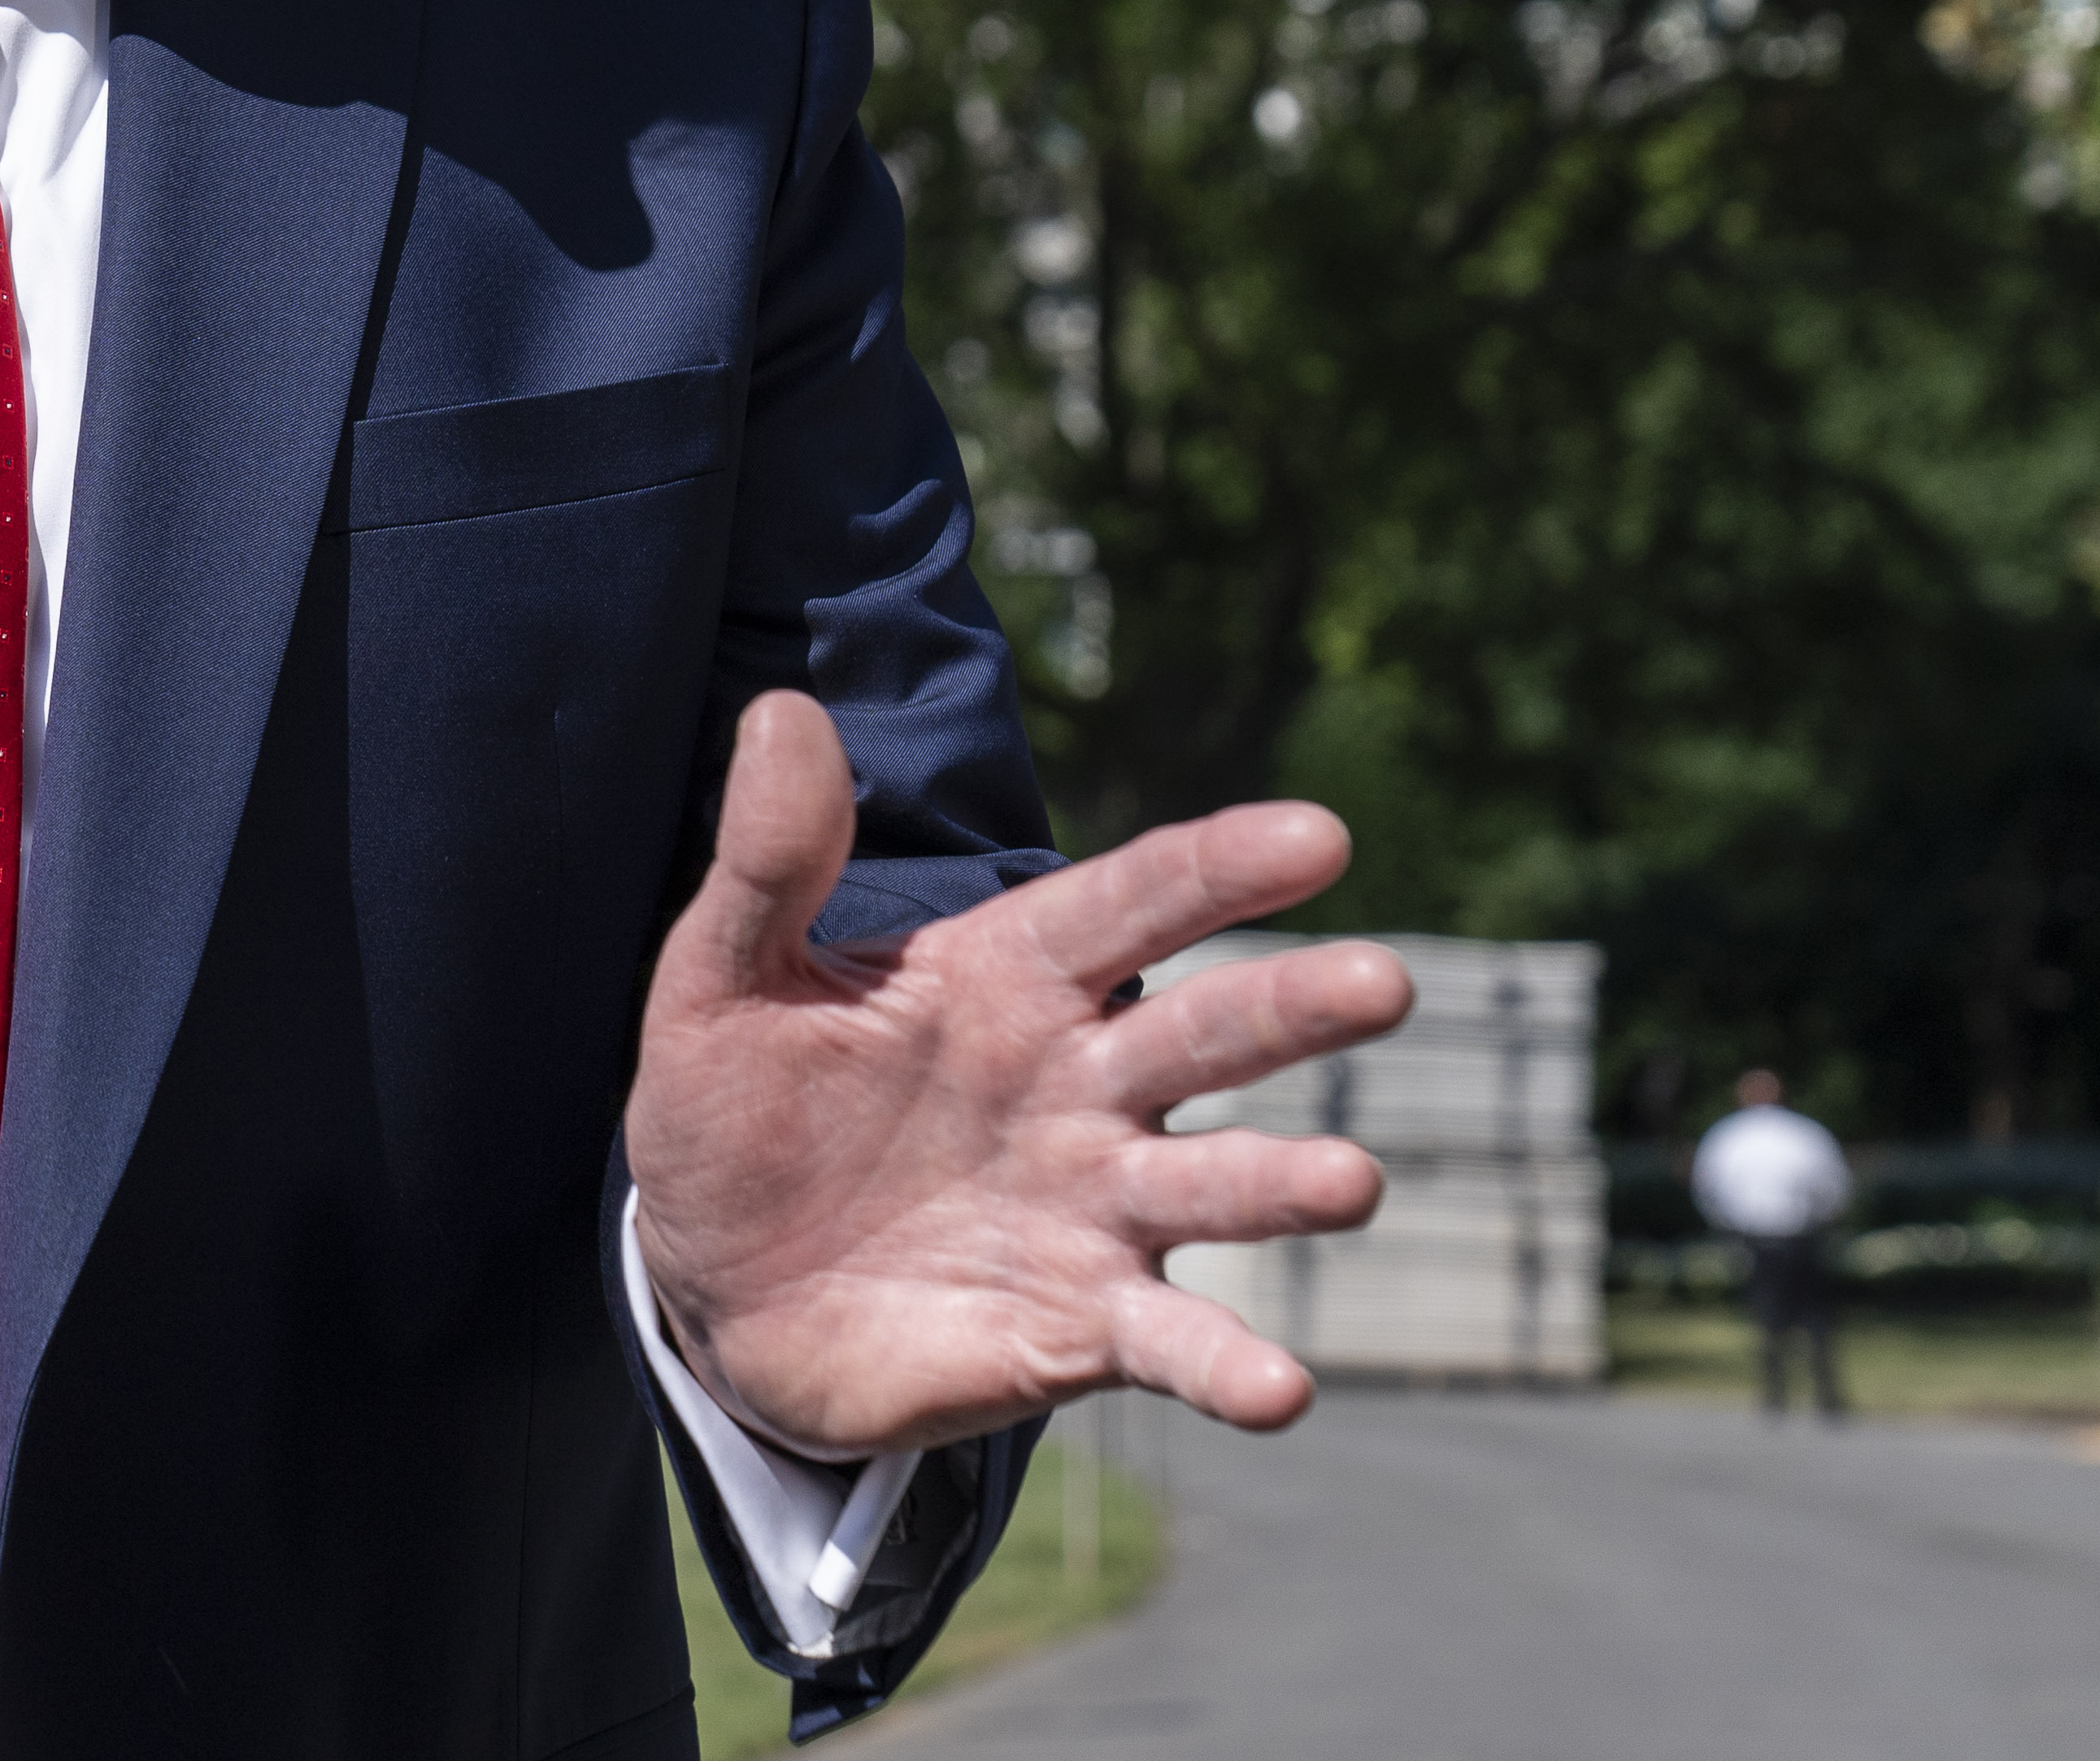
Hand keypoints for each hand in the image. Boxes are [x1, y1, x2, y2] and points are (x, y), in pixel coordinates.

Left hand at [623, 693, 1413, 1459]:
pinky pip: (1173, 1344)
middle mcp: (1080, 1085)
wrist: (714, 1288)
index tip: (1316, 838)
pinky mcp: (1082, 1327)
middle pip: (1205, 1035)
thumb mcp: (722, 979)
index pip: (1129, 903)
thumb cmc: (732, 1111)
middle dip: (1293, 1006)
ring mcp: (1094, 1207)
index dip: (1217, 870)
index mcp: (1008, 979)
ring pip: (1217, 1186)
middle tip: (1385, 981)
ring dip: (1286, 1184)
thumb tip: (785, 708)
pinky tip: (1278, 1391)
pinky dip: (1227, 1365)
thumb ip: (769, 860)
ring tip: (1351, 1183)